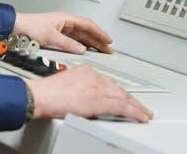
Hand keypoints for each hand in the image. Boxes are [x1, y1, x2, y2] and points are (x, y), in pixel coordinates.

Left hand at [13, 11, 112, 53]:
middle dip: (99, 40)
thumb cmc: (31, 26)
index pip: (88, 25)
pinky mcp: (58, 35)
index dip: (100, 33)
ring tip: (101, 51)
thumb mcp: (51, 37)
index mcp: (67, 18)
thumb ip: (67, 44)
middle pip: (87, 31)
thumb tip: (81, 49)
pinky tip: (87, 50)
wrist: (18, 27)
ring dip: (92, 43)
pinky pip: (75, 40)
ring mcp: (63, 29)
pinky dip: (83, 45)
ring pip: (82, 36)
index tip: (108, 40)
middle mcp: (66, 22)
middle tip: (109, 49)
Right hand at [25, 66, 152, 122]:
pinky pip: (123, 107)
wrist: (42, 96)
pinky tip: (140, 116)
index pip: (108, 82)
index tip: (123, 97)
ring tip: (145, 113)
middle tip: (140, 106)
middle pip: (118, 88)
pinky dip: (134, 112)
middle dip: (130, 99)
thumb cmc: (46, 93)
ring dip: (136, 107)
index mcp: (86, 70)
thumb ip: (78, 87)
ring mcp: (98, 87)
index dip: (118, 92)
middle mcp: (94, 76)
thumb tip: (83, 98)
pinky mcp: (100, 100)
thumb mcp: (66, 84)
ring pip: (124, 97)